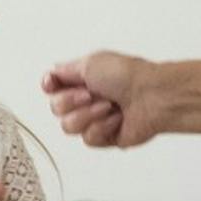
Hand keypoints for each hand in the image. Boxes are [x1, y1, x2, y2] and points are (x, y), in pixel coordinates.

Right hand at [42, 52, 162, 148]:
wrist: (151, 97)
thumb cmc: (127, 76)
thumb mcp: (90, 62)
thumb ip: (65, 70)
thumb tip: (53, 73)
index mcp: (82, 79)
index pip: (52, 86)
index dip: (49, 86)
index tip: (53, 84)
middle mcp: (86, 99)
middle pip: (56, 108)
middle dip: (72, 102)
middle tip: (91, 94)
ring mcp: (95, 119)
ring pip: (68, 127)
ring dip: (88, 115)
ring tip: (109, 107)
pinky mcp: (105, 137)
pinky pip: (88, 139)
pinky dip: (103, 127)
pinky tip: (117, 119)